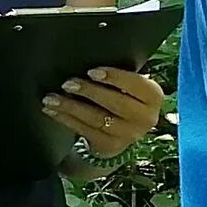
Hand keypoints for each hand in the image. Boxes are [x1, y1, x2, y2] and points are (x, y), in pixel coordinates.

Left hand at [43, 65, 166, 163]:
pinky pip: (85, 130)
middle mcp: (145, 118)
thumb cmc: (124, 98)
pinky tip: (52, 110)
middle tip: (68, 83)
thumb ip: (120, 77)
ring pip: (97, 118)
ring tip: (52, 97)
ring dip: (71, 106)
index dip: (115, 77)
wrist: (123, 132)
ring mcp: (128, 134)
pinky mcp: (110, 146)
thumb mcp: (130, 86)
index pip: (137, 85)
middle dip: (89, 92)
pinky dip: (66, 118)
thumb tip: (90, 61)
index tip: (92, 71)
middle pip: (116, 103)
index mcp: (154, 97)